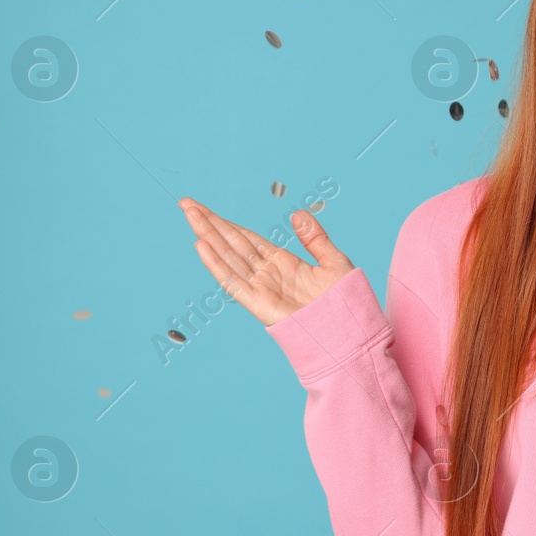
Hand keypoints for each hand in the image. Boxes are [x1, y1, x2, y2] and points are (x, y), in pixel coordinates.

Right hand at [179, 197, 354, 327]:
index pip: (248, 238)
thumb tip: (297, 213)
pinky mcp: (258, 304)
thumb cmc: (345, 302)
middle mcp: (267, 274)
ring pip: (228, 257)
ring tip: (190, 215)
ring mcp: (260, 288)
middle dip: (210, 223)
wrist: (349, 332)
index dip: (227, 223)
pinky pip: (233, 281)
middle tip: (186, 203)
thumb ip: (315, 238)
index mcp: (283, 263)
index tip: (206, 208)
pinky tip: (201, 246)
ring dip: (208, 235)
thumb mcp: (333, 261)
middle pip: (232, 244)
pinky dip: (216, 264)